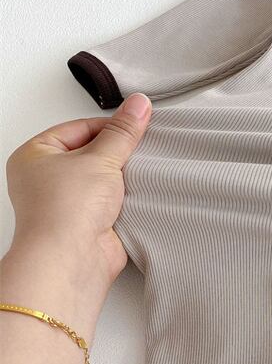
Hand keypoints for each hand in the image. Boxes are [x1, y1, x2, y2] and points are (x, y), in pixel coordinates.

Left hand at [2, 92, 151, 337]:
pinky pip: (114, 201)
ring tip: (144, 171)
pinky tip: (144, 193)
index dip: (110, 125)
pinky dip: (130, 198)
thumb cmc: (67, 209)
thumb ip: (124, 131)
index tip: (138, 123)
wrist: (72, 259)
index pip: (80, 127)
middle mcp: (47, 179)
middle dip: (120, 152)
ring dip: (126, 177)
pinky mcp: (89, 222)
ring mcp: (68, 202)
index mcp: (35, 155)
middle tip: (143, 146)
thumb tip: (139, 104)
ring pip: (106, 178)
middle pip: (93, 152)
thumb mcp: (101, 158)